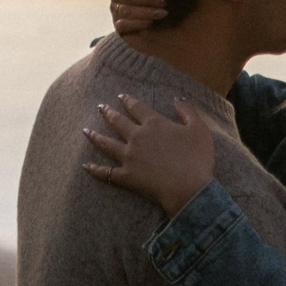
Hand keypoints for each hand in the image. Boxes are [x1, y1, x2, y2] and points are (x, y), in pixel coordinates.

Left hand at [81, 93, 214, 217]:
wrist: (188, 188)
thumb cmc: (197, 159)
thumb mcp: (199, 129)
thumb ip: (188, 110)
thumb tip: (176, 98)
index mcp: (154, 123)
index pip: (137, 107)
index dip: (128, 100)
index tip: (120, 96)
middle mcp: (137, 137)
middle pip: (118, 122)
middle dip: (108, 113)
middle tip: (100, 107)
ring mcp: (129, 157)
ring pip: (107, 143)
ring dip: (95, 136)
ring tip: (85, 131)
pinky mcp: (127, 176)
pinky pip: (107, 172)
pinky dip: (95, 170)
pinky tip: (86, 166)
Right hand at [108, 0, 166, 34]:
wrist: (168, 27)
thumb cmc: (167, 0)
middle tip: (163, 1)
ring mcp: (116, 10)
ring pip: (125, 10)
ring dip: (146, 12)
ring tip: (163, 13)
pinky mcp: (119, 27)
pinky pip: (123, 24)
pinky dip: (138, 23)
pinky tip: (151, 22)